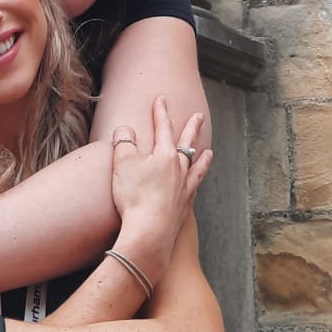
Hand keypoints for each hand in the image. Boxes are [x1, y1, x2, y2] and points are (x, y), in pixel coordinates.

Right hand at [109, 97, 210, 287]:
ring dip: (202, 157)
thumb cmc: (134, 198)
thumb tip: (125, 129)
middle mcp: (179, 169)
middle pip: (187, 143)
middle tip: (199, 116)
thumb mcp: (123, 164)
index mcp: (165, 155)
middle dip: (191, 127)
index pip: (163, 127)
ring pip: (196, 166)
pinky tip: (196, 182)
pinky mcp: (183, 207)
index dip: (160, 112)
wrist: (149, 233)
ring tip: (209, 151)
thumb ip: (124, 142)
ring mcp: (184, 188)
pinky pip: (195, 188)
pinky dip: (198, 181)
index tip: (161, 99)